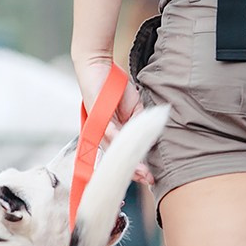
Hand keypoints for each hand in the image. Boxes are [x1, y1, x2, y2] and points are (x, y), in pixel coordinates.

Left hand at [71, 54, 149, 180]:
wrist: (99, 66)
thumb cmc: (115, 87)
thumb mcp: (135, 107)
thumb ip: (139, 122)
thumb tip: (148, 138)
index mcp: (114, 133)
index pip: (124, 153)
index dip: (136, 165)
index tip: (150, 177)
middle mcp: (104, 133)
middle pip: (117, 156)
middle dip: (132, 168)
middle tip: (147, 178)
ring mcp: (98, 126)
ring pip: (113, 147)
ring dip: (127, 158)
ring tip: (140, 168)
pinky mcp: (95, 116)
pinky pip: (107, 130)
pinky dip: (117, 137)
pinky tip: (125, 144)